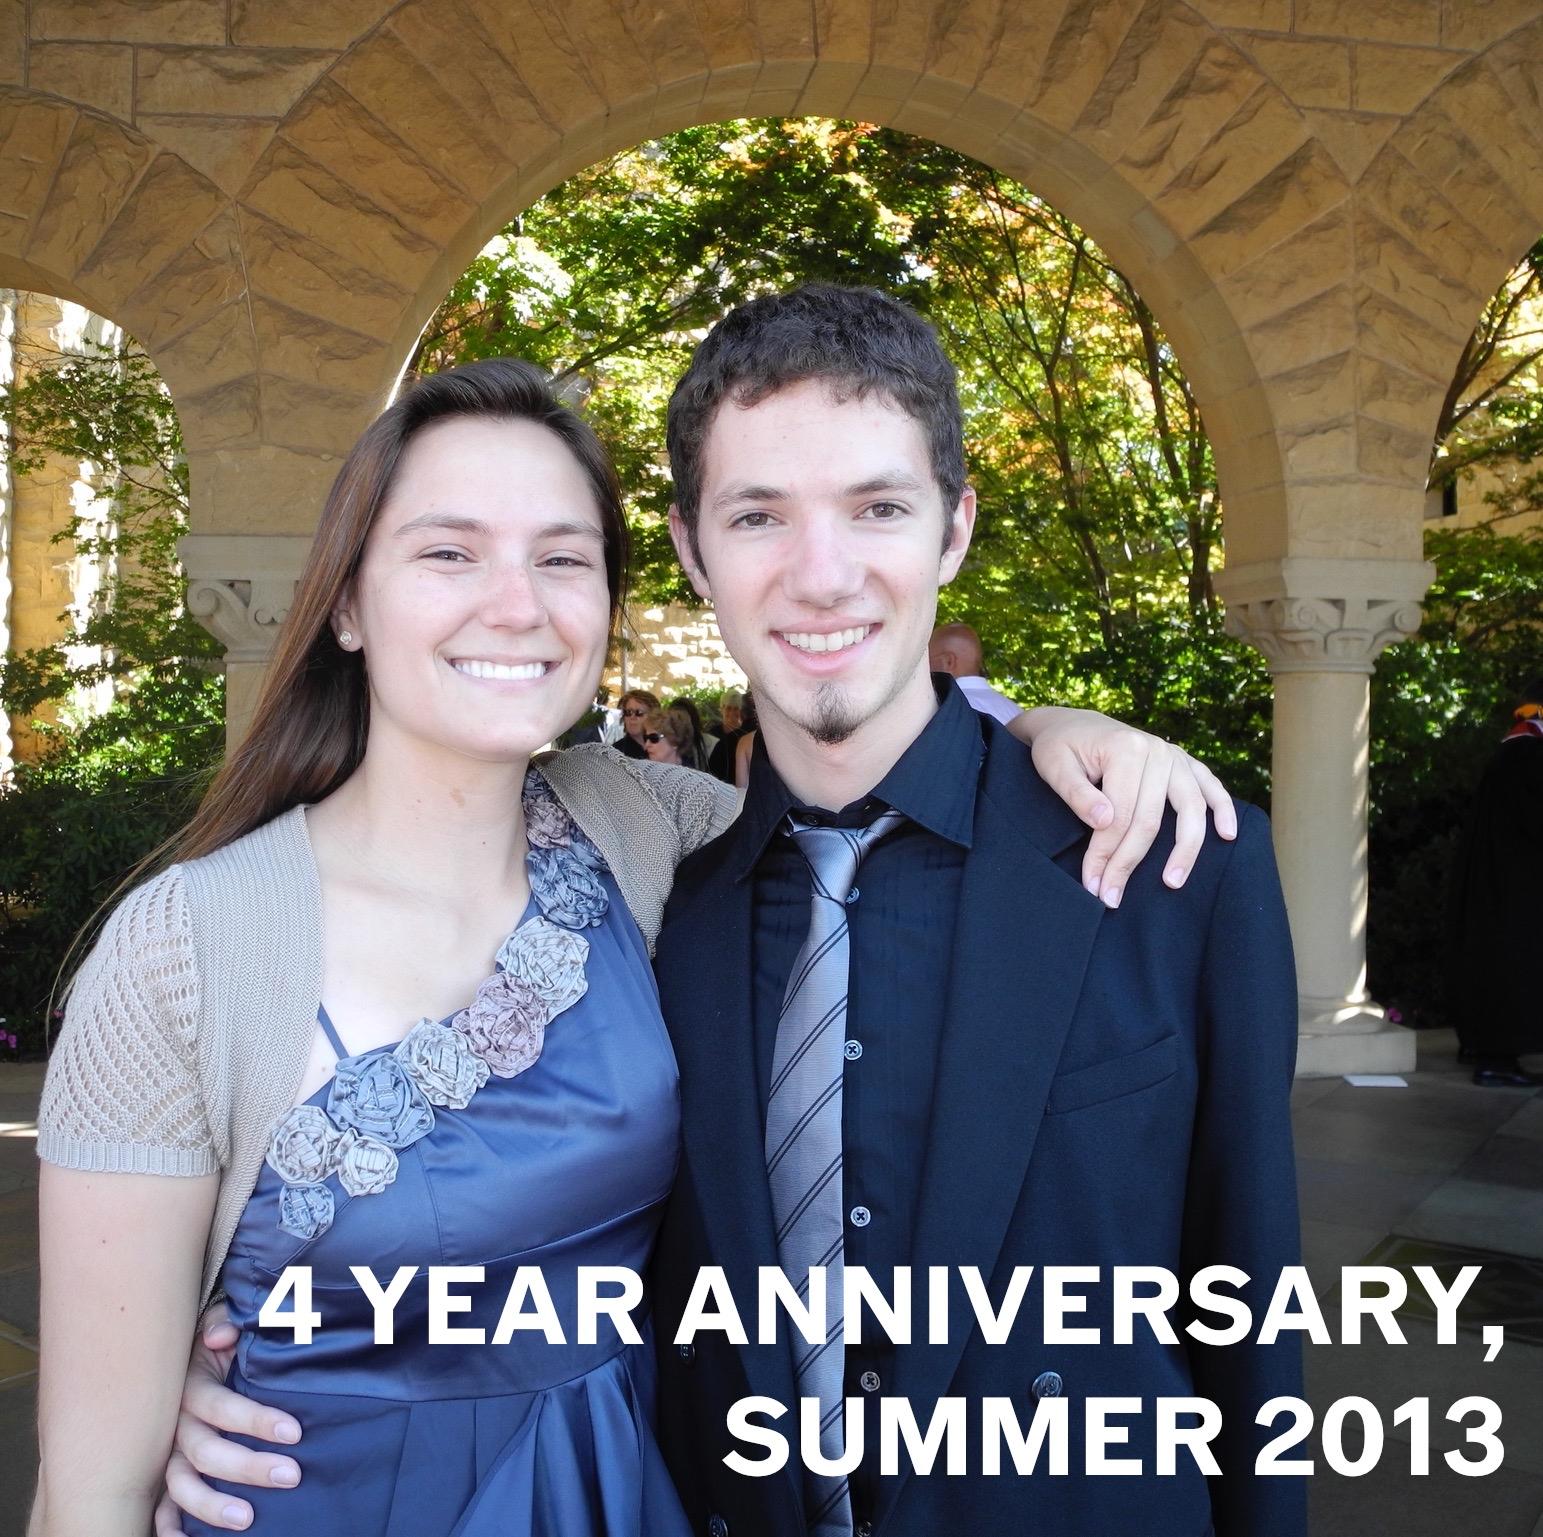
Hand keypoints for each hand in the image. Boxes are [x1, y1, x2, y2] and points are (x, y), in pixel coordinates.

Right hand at [151, 1304, 302, 1533]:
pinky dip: (168, 1531)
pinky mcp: (163, 1477)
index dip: (255, 1420)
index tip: (295, 1433)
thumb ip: (226, 1323)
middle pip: (205, 1451)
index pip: (221, 1407)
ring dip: (212, 1505)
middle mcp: (176, 1425)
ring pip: (182, 1485)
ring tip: (248, 1519)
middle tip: (291, 1475)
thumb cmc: (221, 1344)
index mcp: (191, 1387)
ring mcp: (167, 1454)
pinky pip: (160, 1509)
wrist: (187, 1362)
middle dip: (248, 1466)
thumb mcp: (223, 1325)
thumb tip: (220, 1335)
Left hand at [1011, 707, 1236, 904]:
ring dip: (1185, 849)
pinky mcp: (1184, 762)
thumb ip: (1076, 794)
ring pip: (1189, 809)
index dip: (1105, 854)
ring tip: (1172, 882)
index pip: (1120, 815)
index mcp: (1125, 749)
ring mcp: (1174, 755)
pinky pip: (1211, 786)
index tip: (1092, 885)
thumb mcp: (1053, 766)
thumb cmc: (1059, 748)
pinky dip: (1223, 809)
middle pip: (1150, 819)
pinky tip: (1228, 835)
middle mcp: (1156, 750)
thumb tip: (1106, 822)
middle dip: (1129, 862)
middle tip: (1111, 897)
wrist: (1072, 725)